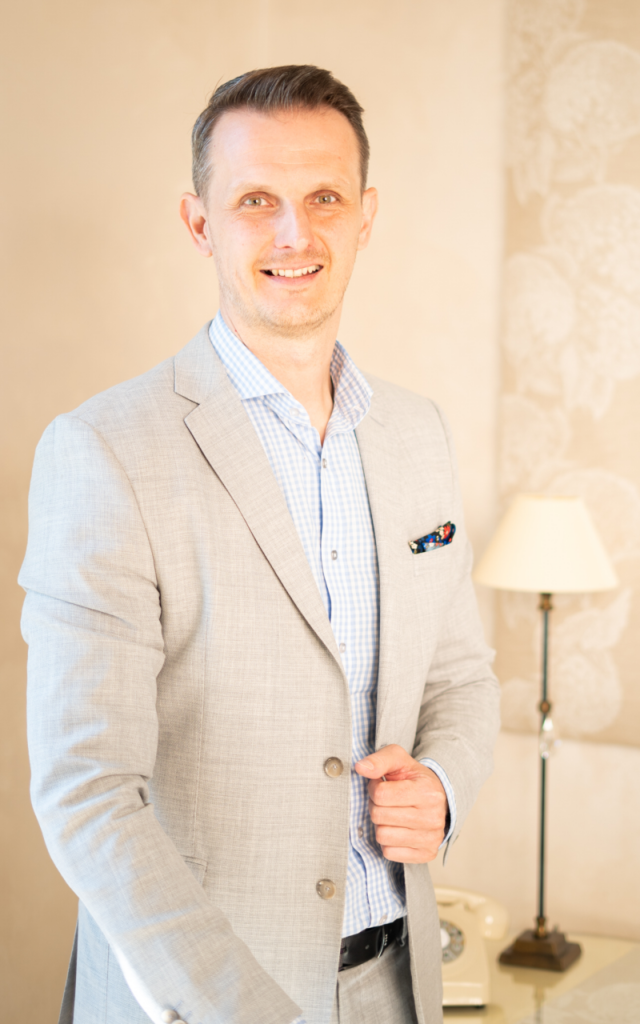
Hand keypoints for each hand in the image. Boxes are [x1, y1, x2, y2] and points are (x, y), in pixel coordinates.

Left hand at [355, 745, 447, 863]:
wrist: (438, 798)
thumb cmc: (415, 778)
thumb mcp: (399, 760)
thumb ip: (379, 760)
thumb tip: (360, 768)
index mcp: (427, 792)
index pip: (380, 795)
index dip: (374, 788)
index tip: (382, 784)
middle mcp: (432, 818)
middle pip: (379, 816)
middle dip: (376, 806)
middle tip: (386, 800)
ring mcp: (431, 838)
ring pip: (382, 836)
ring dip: (381, 824)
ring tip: (391, 813)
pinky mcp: (426, 854)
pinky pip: (389, 853)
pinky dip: (388, 841)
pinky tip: (397, 829)